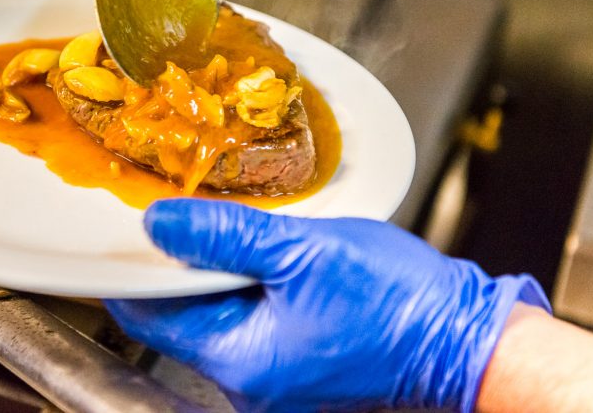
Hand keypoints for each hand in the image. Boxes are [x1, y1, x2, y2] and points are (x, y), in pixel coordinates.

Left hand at [104, 199, 548, 412]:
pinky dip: (248, 285)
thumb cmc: (400, 303)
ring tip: (231, 227)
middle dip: (179, 263)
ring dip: (216, 270)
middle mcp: (248, 382)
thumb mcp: (302, 252)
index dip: (132, 267)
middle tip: (182, 210)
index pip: (149, 314)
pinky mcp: (295, 366)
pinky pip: (249, 322)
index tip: (124, 227)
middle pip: (179, 315)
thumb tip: (158, 224)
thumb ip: (222, 236)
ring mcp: (273, 378)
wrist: (468, 340)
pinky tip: (265, 254)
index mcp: (239, 360)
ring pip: (215, 315)